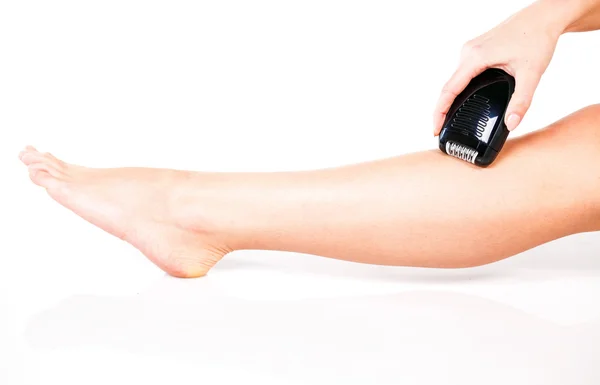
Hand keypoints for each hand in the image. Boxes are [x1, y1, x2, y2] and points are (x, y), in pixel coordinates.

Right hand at [433, 2, 564, 134]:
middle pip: (448, 86)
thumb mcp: (532, 74)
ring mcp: (471, 50)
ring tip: (450, 117)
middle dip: (443, 109)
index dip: (440, 112)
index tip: (435, 128)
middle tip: (441, 128)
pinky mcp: (476, 50)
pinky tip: (464, 98)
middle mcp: (468, 52)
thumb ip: (522, 101)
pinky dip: (460, 88)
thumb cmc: (537, 38)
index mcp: (475, 57)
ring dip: (451, 98)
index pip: (449, 90)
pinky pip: (462, 72)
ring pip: (455, 79)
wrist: (543, 17)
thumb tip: (511, 123)